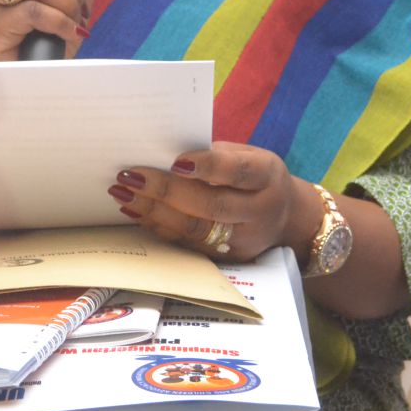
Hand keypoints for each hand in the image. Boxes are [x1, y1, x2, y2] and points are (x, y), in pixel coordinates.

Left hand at [106, 142, 315, 262]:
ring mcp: (245, 240)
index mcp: (267, 176)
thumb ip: (215, 154)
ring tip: (123, 194)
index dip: (207, 166)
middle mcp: (260, 211)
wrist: (288, 217)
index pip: (237, 172)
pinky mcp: (228, 258)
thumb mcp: (249, 155)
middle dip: (166, 191)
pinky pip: (188, 244)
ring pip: (195, 230)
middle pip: (211, 205)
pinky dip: (158, 227)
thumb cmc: (255, 175)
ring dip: (154, 211)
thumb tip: (162, 151)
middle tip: (130, 177)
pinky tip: (135, 211)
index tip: (175, 160)